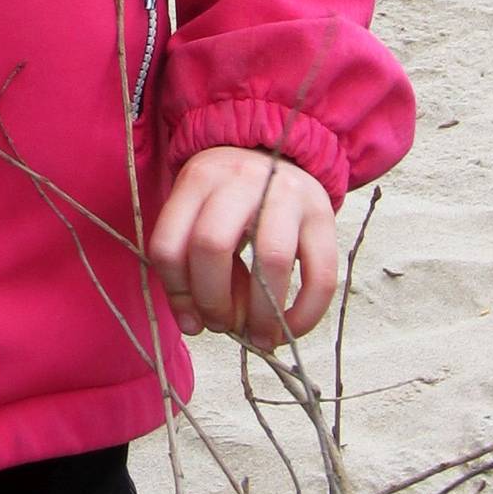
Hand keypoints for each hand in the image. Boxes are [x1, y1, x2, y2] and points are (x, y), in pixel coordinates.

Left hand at [148, 147, 337, 350]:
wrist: (278, 156)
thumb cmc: (229, 199)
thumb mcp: (199, 212)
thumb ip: (192, 262)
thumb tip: (197, 324)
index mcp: (198, 179)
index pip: (169, 243)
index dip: (176, 292)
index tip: (191, 321)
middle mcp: (240, 180)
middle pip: (212, 245)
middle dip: (213, 300)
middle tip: (222, 326)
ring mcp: (287, 194)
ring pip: (271, 259)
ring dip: (261, 313)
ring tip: (259, 337)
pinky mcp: (323, 215)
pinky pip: (320, 275)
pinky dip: (305, 314)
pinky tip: (289, 329)